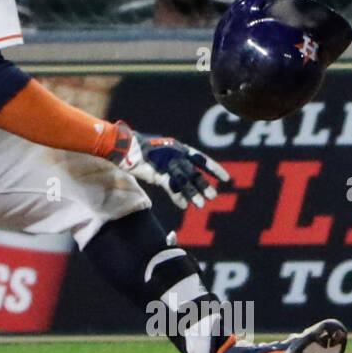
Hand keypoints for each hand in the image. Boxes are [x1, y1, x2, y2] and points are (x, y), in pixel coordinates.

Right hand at [107, 128, 229, 209]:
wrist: (124, 147)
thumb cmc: (143, 151)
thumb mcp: (162, 156)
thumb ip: (174, 165)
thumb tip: (185, 178)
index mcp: (180, 148)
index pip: (202, 159)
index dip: (214, 169)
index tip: (227, 179)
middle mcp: (177, 155)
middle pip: (195, 172)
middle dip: (204, 184)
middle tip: (214, 196)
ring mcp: (167, 163)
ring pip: (185, 180)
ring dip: (193, 193)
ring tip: (201, 205)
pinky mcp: (158, 171)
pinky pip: (171, 186)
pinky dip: (177, 196)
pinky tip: (183, 205)